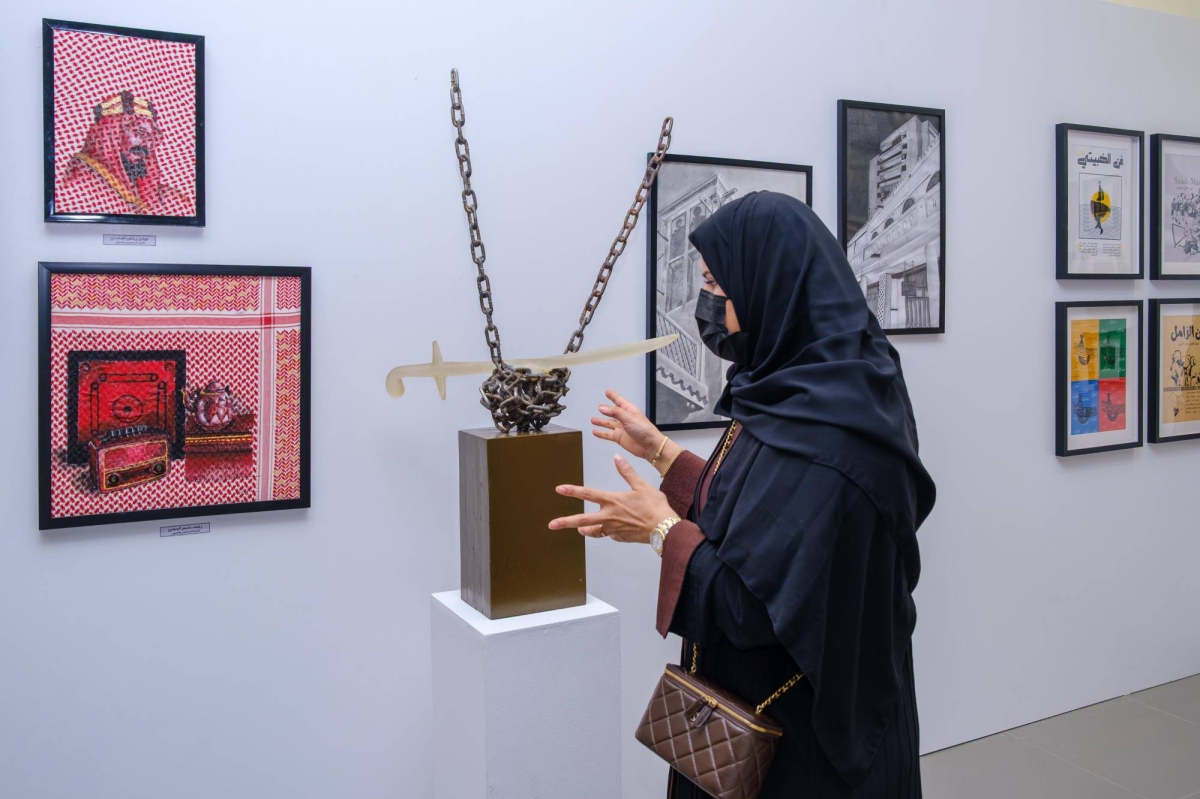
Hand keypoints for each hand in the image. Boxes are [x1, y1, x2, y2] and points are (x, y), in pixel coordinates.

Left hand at [548, 454, 676, 543]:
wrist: (664, 528)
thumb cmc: (654, 506)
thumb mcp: (642, 485)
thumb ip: (627, 472)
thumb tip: (617, 458)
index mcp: (613, 501)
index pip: (588, 494)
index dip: (572, 491)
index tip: (559, 489)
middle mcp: (609, 516)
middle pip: (582, 520)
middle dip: (566, 522)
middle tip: (552, 524)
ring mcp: (613, 528)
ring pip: (594, 530)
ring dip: (584, 530)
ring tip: (578, 530)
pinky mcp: (620, 537)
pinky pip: (609, 534)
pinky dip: (606, 531)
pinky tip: (609, 529)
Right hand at [591, 390, 668, 462]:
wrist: (649, 446)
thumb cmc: (644, 430)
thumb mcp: (629, 417)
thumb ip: (615, 412)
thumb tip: (602, 408)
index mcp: (629, 410)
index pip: (619, 401)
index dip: (613, 396)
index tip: (608, 392)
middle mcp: (625, 419)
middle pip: (613, 412)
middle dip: (606, 410)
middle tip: (599, 407)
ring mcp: (622, 428)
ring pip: (609, 424)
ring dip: (601, 422)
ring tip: (593, 420)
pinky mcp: (620, 438)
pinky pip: (608, 434)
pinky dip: (601, 433)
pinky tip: (595, 432)